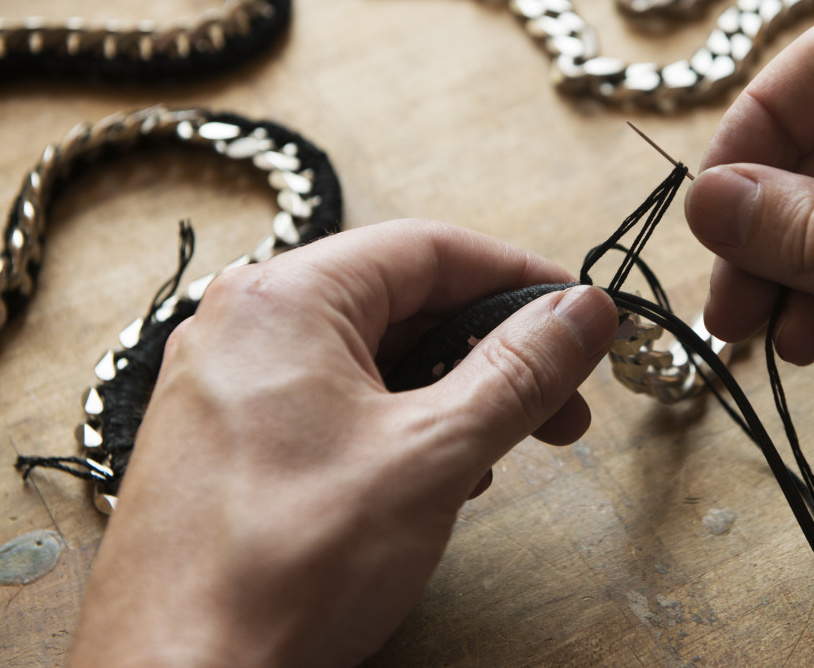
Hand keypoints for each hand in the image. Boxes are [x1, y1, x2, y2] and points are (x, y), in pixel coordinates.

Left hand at [70, 220, 617, 667]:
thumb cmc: (286, 566)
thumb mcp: (434, 453)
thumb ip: (519, 371)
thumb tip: (586, 310)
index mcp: (285, 298)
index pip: (429, 247)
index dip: (519, 278)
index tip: (580, 315)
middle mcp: (245, 326)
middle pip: (401, 301)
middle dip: (491, 350)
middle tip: (561, 402)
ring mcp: (228, 385)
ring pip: (371, 357)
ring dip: (449, 394)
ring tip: (495, 454)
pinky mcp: (227, 442)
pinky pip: (333, 403)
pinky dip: (398, 426)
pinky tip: (433, 480)